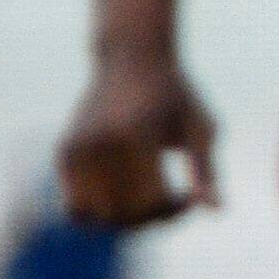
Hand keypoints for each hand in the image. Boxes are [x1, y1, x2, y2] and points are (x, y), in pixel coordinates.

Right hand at [59, 49, 218, 227]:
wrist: (132, 58)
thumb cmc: (176, 95)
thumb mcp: (201, 127)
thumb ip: (206, 171)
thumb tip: (215, 211)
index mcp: (136, 134)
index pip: (150, 201)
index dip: (175, 210)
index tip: (188, 196)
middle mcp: (99, 142)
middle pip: (122, 214)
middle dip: (152, 219)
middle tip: (170, 200)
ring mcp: (76, 147)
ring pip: (95, 217)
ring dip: (123, 221)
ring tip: (145, 201)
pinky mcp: (63, 151)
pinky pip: (74, 208)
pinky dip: (97, 213)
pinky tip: (122, 196)